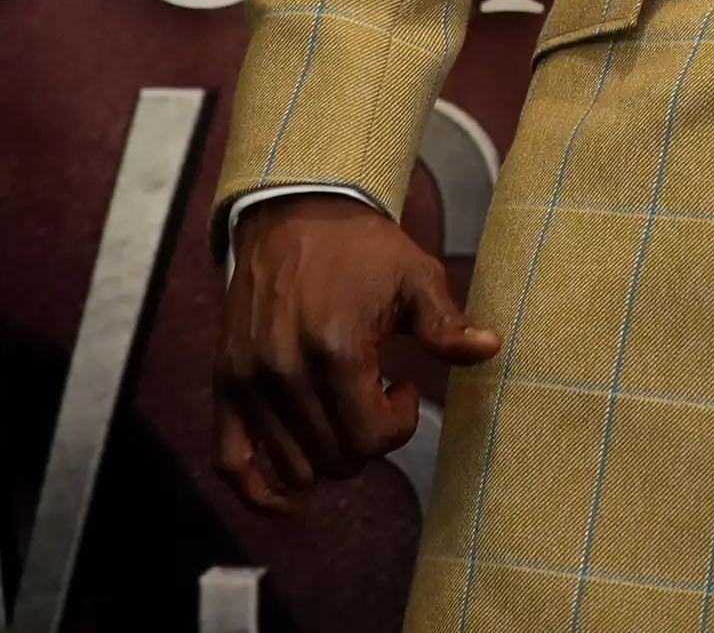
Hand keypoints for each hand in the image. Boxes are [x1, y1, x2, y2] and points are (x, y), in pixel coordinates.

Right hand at [213, 193, 503, 514]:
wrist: (293, 213)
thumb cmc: (362, 247)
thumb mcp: (415, 276)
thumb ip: (446, 324)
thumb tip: (489, 350)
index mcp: (336, 349)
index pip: (371, 439)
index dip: (399, 425)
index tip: (403, 387)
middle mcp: (285, 372)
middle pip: (337, 459)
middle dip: (367, 440)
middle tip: (375, 396)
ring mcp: (248, 381)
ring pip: (295, 468)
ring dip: (328, 455)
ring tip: (341, 410)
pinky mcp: (224, 383)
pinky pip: (230, 462)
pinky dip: (258, 490)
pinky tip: (291, 500)